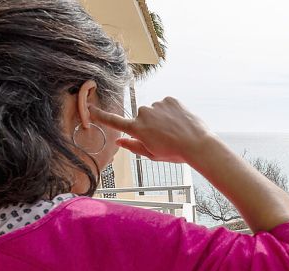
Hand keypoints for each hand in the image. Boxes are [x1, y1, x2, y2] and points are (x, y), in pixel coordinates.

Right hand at [90, 97, 214, 163]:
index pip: (114, 121)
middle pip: (142, 118)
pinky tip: (179, 121)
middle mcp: (144, 114)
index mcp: (137, 129)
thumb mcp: (152, 154)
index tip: (91, 109)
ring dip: (161, 118)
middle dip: (149, 125)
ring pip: (155, 111)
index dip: (101, 115)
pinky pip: (166, 105)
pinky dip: (171, 112)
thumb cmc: (174, 152)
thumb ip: (133, 146)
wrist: (197, 143)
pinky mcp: (170, 99)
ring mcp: (157, 105)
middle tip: (164, 137)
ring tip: (175, 130)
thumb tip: (119, 141)